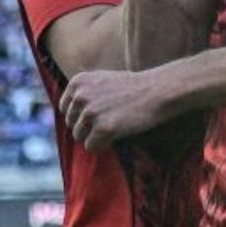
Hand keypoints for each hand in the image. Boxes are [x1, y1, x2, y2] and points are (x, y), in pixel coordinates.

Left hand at [59, 68, 174, 150]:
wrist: (160, 90)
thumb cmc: (136, 87)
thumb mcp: (103, 80)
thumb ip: (84, 92)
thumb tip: (69, 112)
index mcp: (78, 82)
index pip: (65, 109)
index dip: (82, 115)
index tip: (100, 113)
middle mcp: (80, 96)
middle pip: (71, 124)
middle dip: (88, 126)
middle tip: (112, 119)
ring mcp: (90, 113)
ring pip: (80, 137)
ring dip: (96, 136)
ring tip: (116, 125)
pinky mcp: (102, 128)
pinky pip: (92, 146)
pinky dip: (104, 144)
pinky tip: (118, 134)